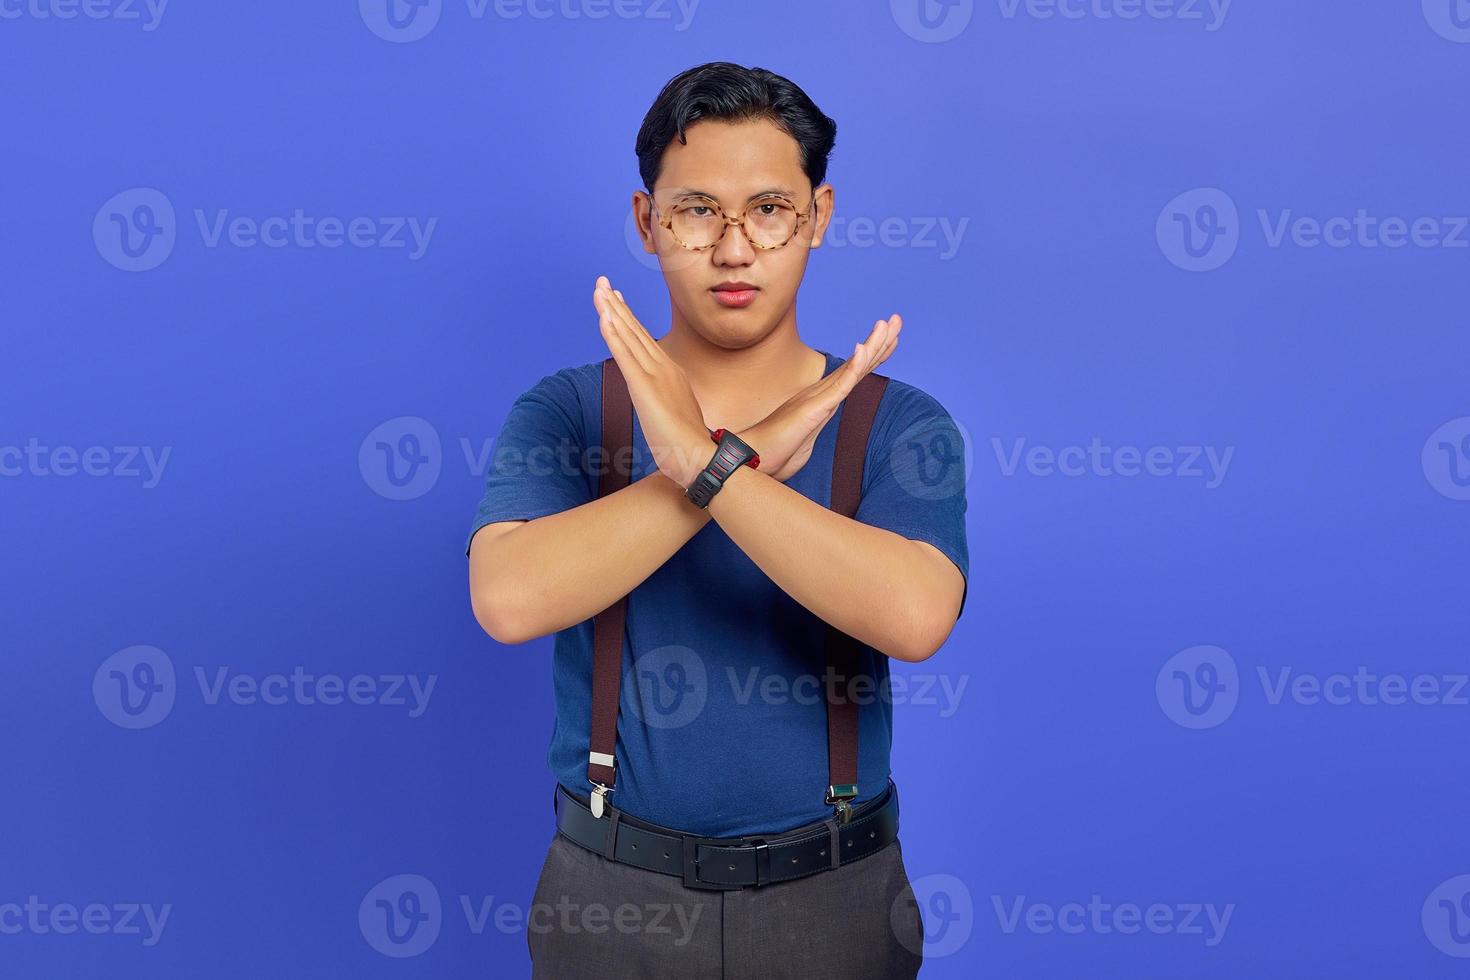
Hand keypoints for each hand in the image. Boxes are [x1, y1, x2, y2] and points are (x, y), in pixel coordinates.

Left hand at [593, 275, 712, 487]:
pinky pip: (625, 356)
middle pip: (634, 330)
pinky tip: (604, 318)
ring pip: (629, 336)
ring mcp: (655, 375)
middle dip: (616, 304)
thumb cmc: (688, 444)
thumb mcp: (675, 413)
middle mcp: (663, 367)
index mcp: (670, 373)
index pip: (643, 339)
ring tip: (599, 290)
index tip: (615, 298)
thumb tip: (659, 400)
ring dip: (612, 311)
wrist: (700, 459)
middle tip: (601, 282)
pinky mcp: (644, 388)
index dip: (627, 317)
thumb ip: (666, 399)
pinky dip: (614, 335)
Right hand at [739, 315, 901, 481]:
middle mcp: (821, 392)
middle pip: (858, 364)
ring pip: (853, 369)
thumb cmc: (773, 453)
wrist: (752, 458)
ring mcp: (818, 397)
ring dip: (873, 345)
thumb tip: (810, 432)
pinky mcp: (815, 407)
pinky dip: (854, 366)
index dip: (873, 355)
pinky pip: (840, 385)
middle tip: (897, 319)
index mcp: (821, 399)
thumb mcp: (802, 441)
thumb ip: (809, 431)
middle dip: (880, 341)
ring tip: (888, 324)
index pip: (853, 374)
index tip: (889, 338)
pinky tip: (864, 349)